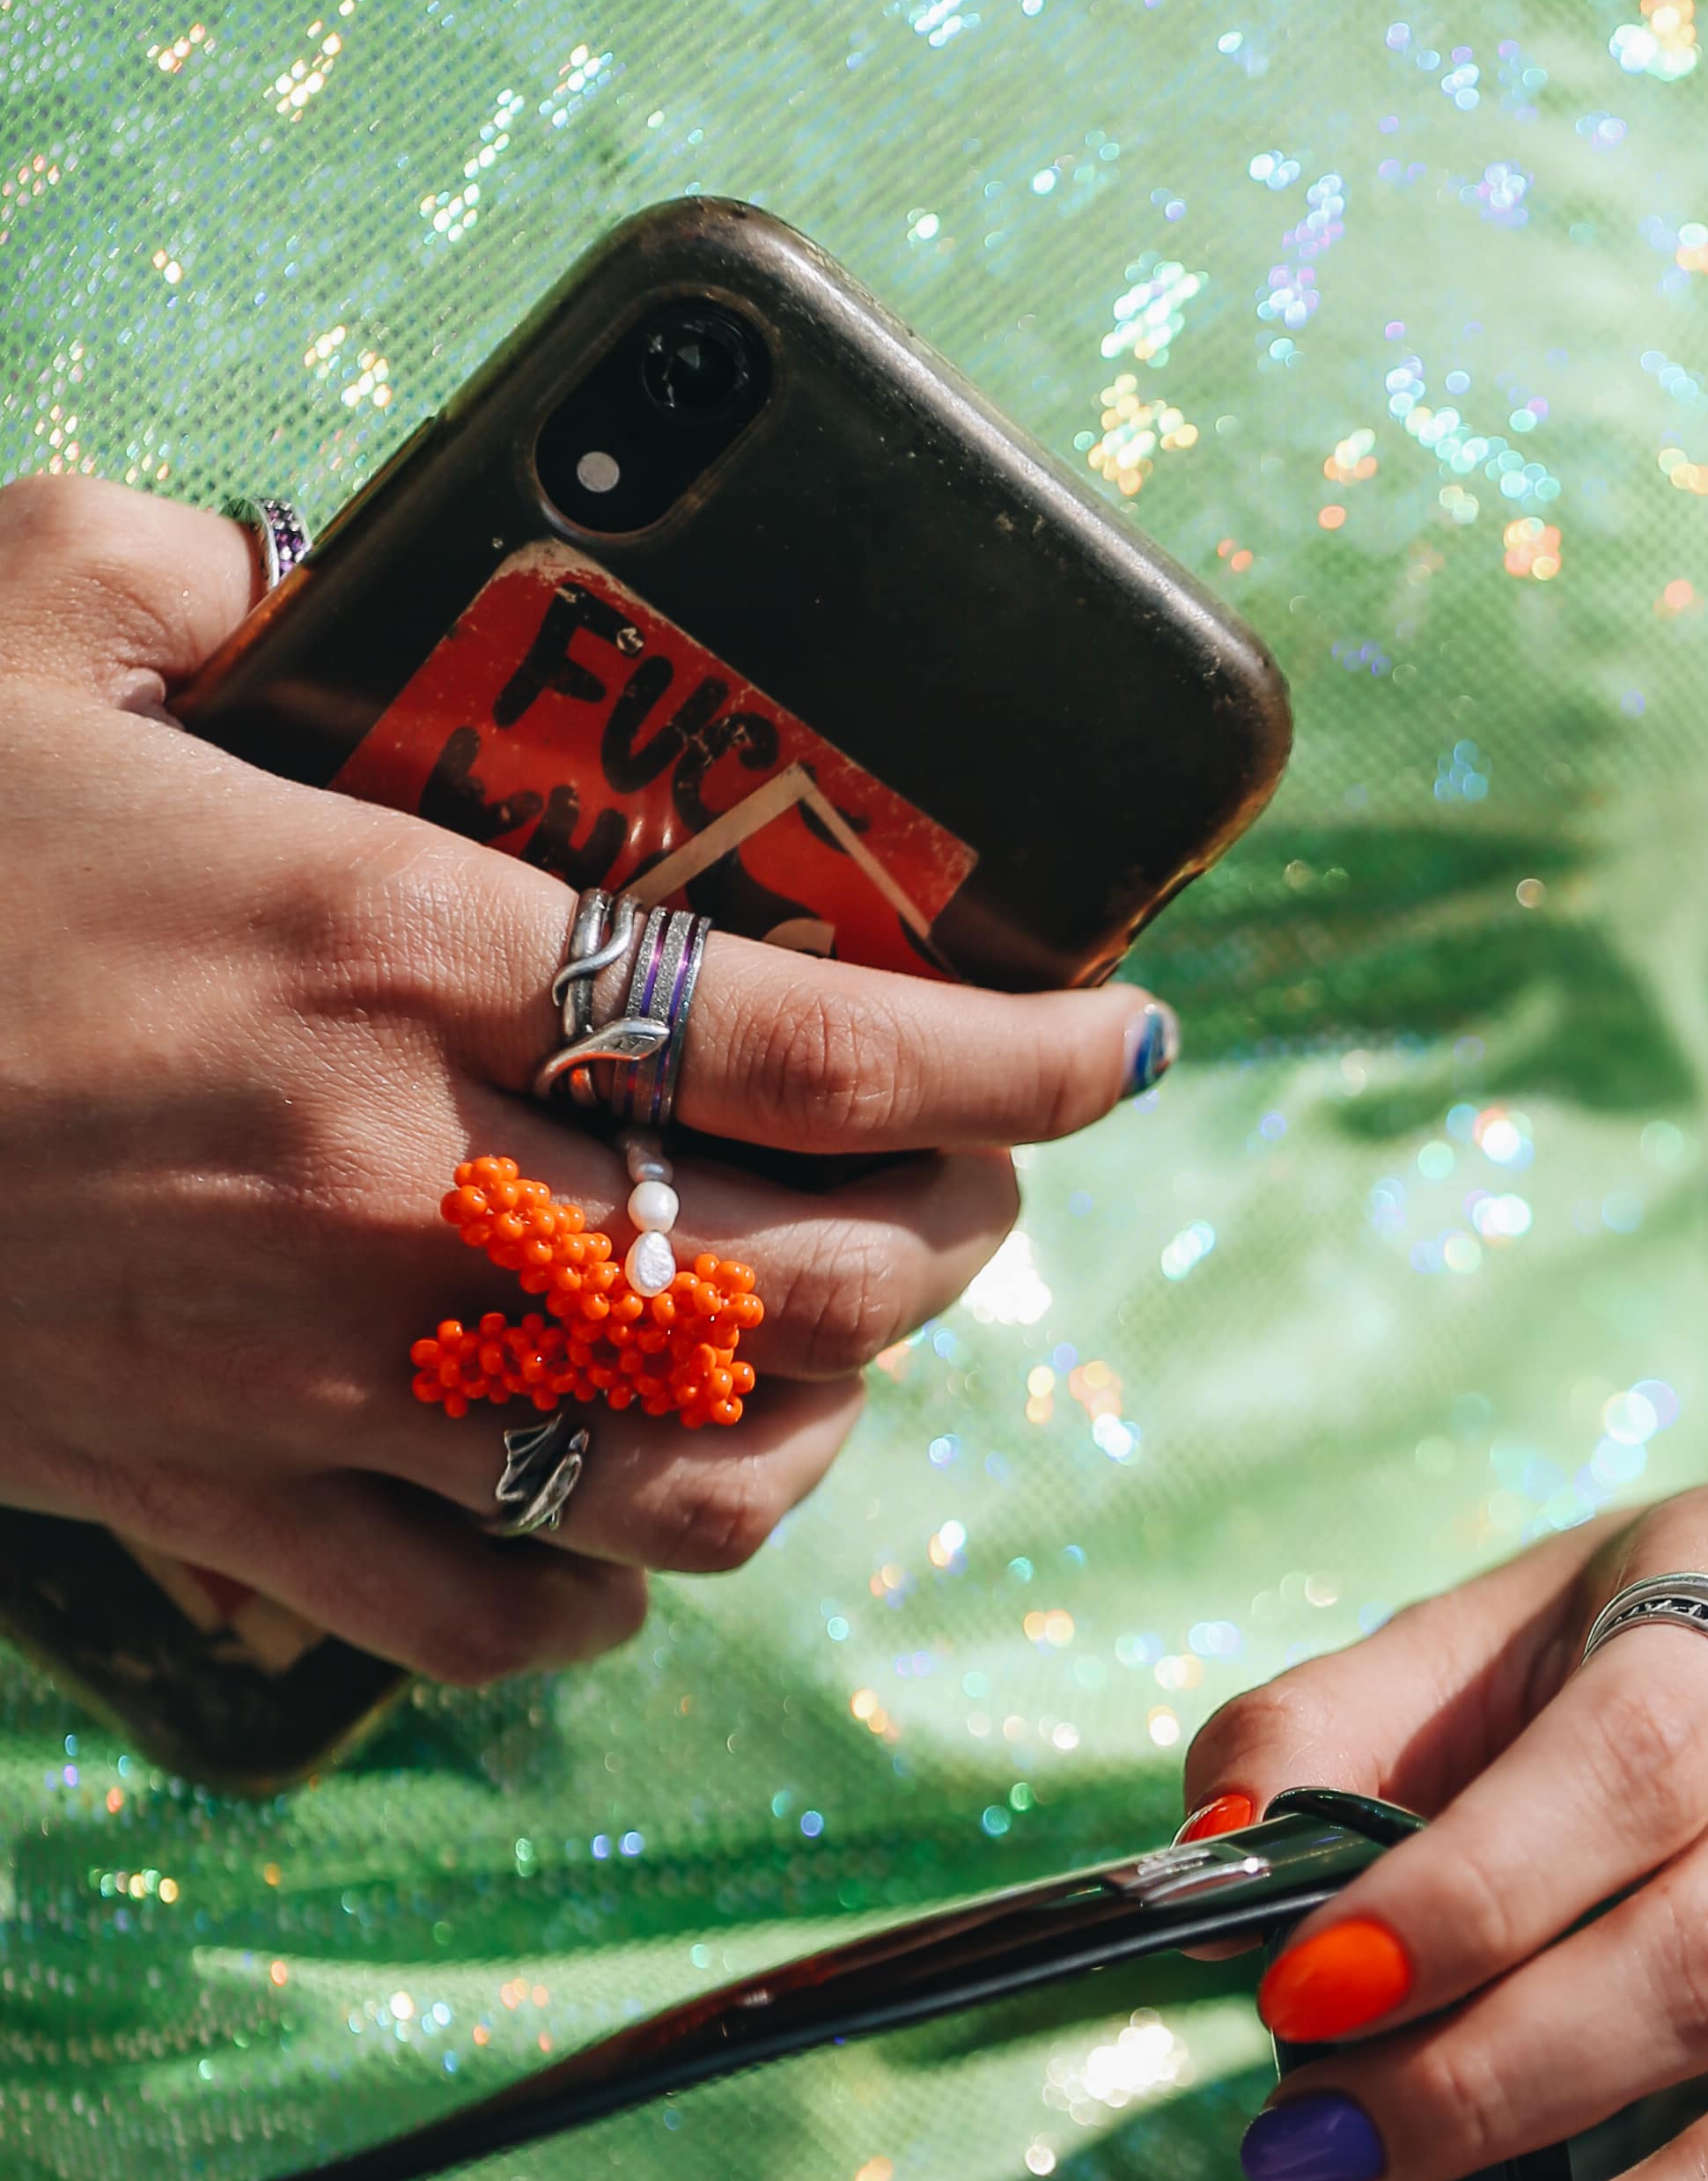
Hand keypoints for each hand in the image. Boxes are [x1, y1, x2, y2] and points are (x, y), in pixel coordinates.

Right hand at [0, 473, 1146, 1682]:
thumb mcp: (7, 612)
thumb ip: (207, 575)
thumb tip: (322, 570)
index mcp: (385, 939)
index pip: (815, 1032)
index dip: (1018, 1058)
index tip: (1123, 1045)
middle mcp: (394, 1178)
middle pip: (811, 1273)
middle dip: (953, 1238)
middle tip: (972, 1186)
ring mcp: (314, 1366)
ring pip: (702, 1470)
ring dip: (824, 1420)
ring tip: (839, 1345)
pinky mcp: (218, 1495)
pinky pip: (497, 1610)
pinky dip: (610, 1583)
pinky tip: (641, 1514)